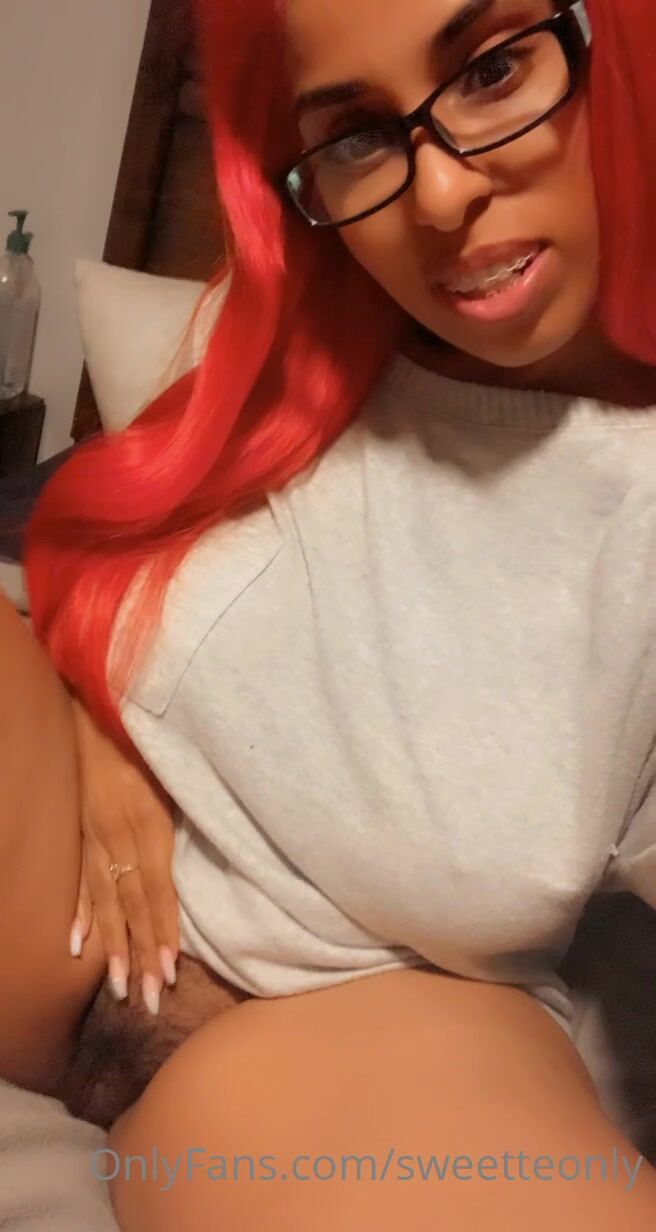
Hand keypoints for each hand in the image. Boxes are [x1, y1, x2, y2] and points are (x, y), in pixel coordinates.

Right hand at [69, 698, 178, 1015]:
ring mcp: (94, 835)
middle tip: (147, 1001)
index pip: (157, 889)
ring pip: (105, 901)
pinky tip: (78, 946)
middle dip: (140, 954)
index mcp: (149, 820)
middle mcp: (118, 834)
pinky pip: (81, 879)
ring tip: (117, 989)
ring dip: (112, 947)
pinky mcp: (80, 830)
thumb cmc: (148, 731)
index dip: (163, 931)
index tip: (169, 972)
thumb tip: (229, 843)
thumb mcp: (177, 766)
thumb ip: (195, 807)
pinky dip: (81, 914)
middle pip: (132, 904)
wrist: (94, 701)